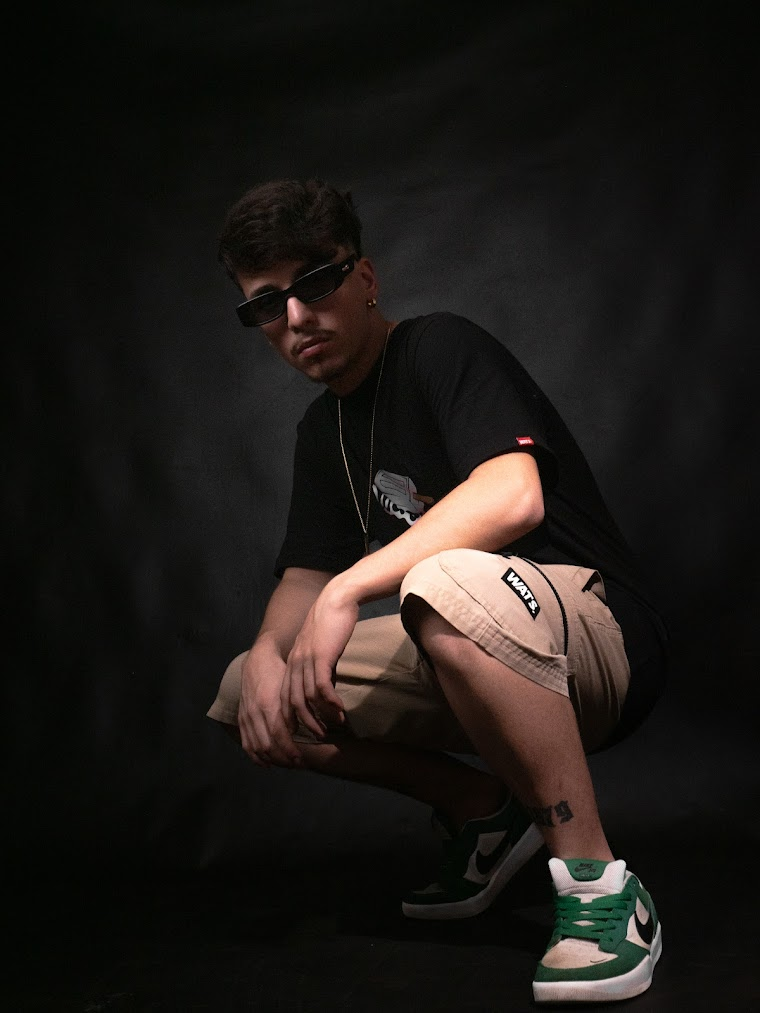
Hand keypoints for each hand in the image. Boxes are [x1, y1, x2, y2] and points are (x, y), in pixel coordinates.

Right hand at [238, 644, 303, 768]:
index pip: (279, 736)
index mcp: (269, 704)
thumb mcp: (289, 688)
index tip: (301, 760)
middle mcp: (255, 712)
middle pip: (267, 746)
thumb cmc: (280, 672)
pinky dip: (255, 756)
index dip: (290, 751)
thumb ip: (291, 709)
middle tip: (297, 765)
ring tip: (285, 764)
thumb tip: (294, 731)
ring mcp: (246, 716)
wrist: (259, 659)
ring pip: (256, 747)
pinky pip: (246, 743)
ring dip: (271, 760)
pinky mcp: (241, 718)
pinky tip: (266, 764)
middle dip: (283, 759)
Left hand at [284, 581, 358, 738]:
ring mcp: (306, 660)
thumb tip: (325, 686)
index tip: (300, 732)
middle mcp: (295, 663)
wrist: (337, 598)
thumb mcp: (321, 647)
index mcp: (293, 661)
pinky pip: (321, 686)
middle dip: (303, 723)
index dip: (290, 716)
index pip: (285, 696)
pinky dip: (330, 702)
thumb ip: (319, 666)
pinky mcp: (320, 656)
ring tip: (331, 727)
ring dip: (319, 716)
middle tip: (317, 737)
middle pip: (292, 702)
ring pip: (306, 698)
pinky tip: (339, 711)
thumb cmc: (332, 621)